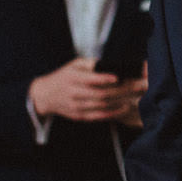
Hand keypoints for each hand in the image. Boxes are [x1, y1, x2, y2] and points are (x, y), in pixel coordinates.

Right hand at [29, 56, 144, 123]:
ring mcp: (77, 107)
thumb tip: (110, 65)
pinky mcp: (80, 116)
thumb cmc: (63, 77)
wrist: (45, 96)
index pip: (90, 79)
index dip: (104, 79)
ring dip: (120, 101)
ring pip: (102, 106)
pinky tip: (124, 107)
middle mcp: (74, 93)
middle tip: (136, 86)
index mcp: (72, 78)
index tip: (118, 77)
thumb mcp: (73, 65)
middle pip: (100, 94)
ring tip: (134, 96)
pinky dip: (113, 112)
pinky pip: (99, 116)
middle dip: (120, 90)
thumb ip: (91, 64)